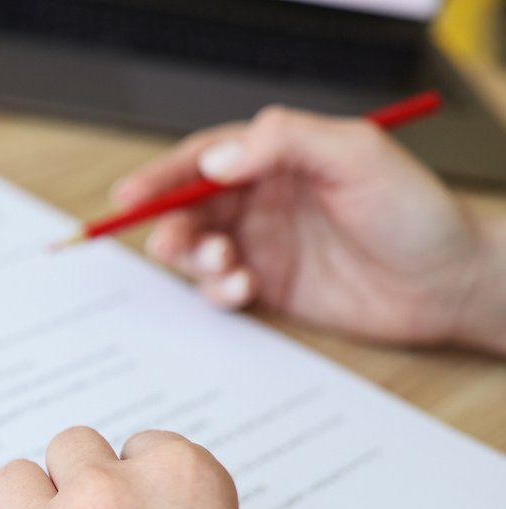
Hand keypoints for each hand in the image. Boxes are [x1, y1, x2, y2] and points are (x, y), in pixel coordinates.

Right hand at [113, 106, 505, 353]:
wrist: (449, 284)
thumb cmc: (416, 213)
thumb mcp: (355, 155)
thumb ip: (284, 143)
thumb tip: (216, 159)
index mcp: (281, 158)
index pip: (206, 158)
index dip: (163, 176)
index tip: (132, 195)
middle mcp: (266, 198)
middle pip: (190, 206)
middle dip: (173, 224)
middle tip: (178, 243)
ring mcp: (265, 244)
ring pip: (197, 249)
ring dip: (195, 259)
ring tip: (225, 264)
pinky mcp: (270, 287)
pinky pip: (219, 289)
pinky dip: (217, 291)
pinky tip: (243, 288)